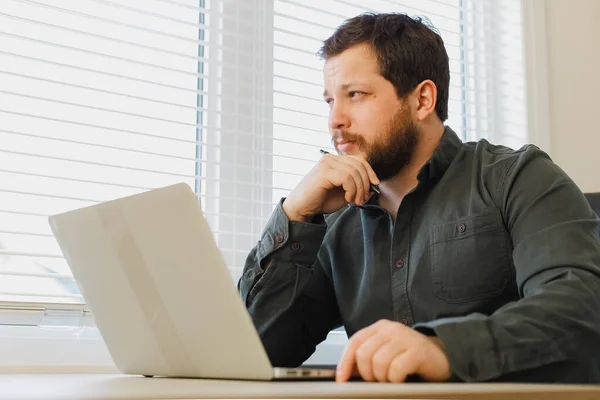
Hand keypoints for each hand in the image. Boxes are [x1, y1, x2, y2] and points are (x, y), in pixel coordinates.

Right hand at [282, 154, 378, 221]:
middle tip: (362, 199)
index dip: (370, 171)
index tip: (374, 185)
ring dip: (359, 189)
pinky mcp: (324, 172)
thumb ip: (357, 187)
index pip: (359, 160)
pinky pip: (347, 178)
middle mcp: (331, 158)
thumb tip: (373, 187)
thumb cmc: (321, 200)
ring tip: (355, 201)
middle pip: (359, 165)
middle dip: (365, 184)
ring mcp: (327, 163)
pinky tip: (347, 198)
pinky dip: (351, 189)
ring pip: (354, 172)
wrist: (301, 208)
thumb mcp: (344, 193)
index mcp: (335, 160)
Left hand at [336, 319, 450, 382]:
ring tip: (391, 379)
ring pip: (379, 363)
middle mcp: (391, 329)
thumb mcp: (386, 353)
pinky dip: (395, 380)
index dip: (346, 362)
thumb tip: (345, 372)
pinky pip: (396, 369)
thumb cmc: (410, 358)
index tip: (342, 379)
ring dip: (383, 378)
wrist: (442, 357)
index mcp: (380, 327)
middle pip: (364, 354)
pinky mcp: (418, 351)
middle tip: (377, 381)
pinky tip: (402, 379)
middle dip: (367, 373)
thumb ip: (367, 358)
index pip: (355, 342)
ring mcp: (405, 338)